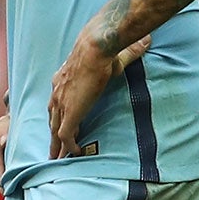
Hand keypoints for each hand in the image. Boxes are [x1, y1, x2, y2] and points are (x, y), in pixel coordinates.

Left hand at [48, 31, 150, 159]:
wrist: (95, 50)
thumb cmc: (103, 51)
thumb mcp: (114, 55)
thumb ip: (129, 52)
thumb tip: (147, 40)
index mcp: (63, 81)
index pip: (57, 102)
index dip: (58, 115)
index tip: (59, 125)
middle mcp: (57, 94)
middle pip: (52, 119)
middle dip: (53, 135)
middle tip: (53, 150)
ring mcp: (61, 104)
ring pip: (55, 130)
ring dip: (57, 145)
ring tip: (58, 159)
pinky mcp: (70, 112)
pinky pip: (66, 135)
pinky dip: (70, 145)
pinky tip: (75, 153)